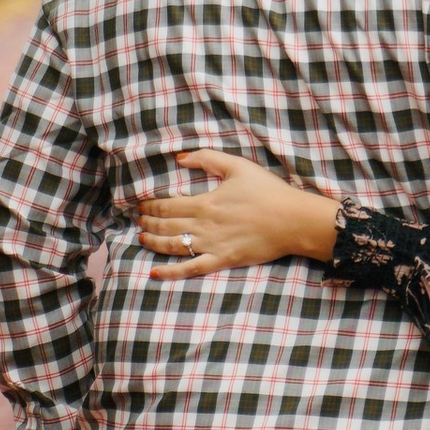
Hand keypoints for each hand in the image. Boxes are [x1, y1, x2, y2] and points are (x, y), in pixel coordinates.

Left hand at [139, 144, 339, 278]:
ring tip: (142, 237)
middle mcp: (204, 225)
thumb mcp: (238, 166)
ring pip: (173, 246)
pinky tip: (155, 272)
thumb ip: (207, 158)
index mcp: (206, 202)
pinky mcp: (223, 260)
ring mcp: (212, 245)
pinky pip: (191, 269)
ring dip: (153, 242)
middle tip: (137, 219)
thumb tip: (180, 157)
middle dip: (148, 221)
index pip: (168, 204)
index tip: (140, 203)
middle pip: (166, 225)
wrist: (292, 220)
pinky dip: (171, 272)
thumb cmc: (267, 191)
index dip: (150, 204)